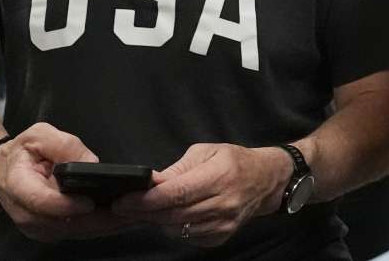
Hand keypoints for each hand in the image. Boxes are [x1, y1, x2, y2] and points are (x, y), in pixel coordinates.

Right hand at [0, 123, 131, 241]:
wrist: (6, 171)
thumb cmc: (25, 151)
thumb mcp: (41, 135)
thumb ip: (64, 145)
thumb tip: (91, 163)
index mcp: (19, 185)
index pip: (40, 201)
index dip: (65, 205)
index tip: (90, 202)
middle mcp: (27, 212)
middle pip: (64, 223)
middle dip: (99, 219)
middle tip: (132, 210)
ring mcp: (39, 226)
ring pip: (75, 231)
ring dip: (106, 226)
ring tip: (136, 214)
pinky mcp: (52, 231)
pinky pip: (79, 232)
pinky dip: (103, 227)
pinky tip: (125, 219)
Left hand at [113, 143, 288, 247]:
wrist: (265, 180)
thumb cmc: (234, 161)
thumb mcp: (206, 152)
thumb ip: (177, 169)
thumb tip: (150, 182)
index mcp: (220, 175)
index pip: (177, 193)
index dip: (146, 200)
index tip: (123, 200)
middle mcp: (224, 202)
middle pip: (174, 214)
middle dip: (144, 211)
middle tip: (124, 206)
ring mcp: (224, 222)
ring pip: (178, 228)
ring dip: (158, 220)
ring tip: (147, 209)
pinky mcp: (222, 236)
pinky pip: (188, 237)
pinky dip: (175, 228)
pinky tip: (172, 216)